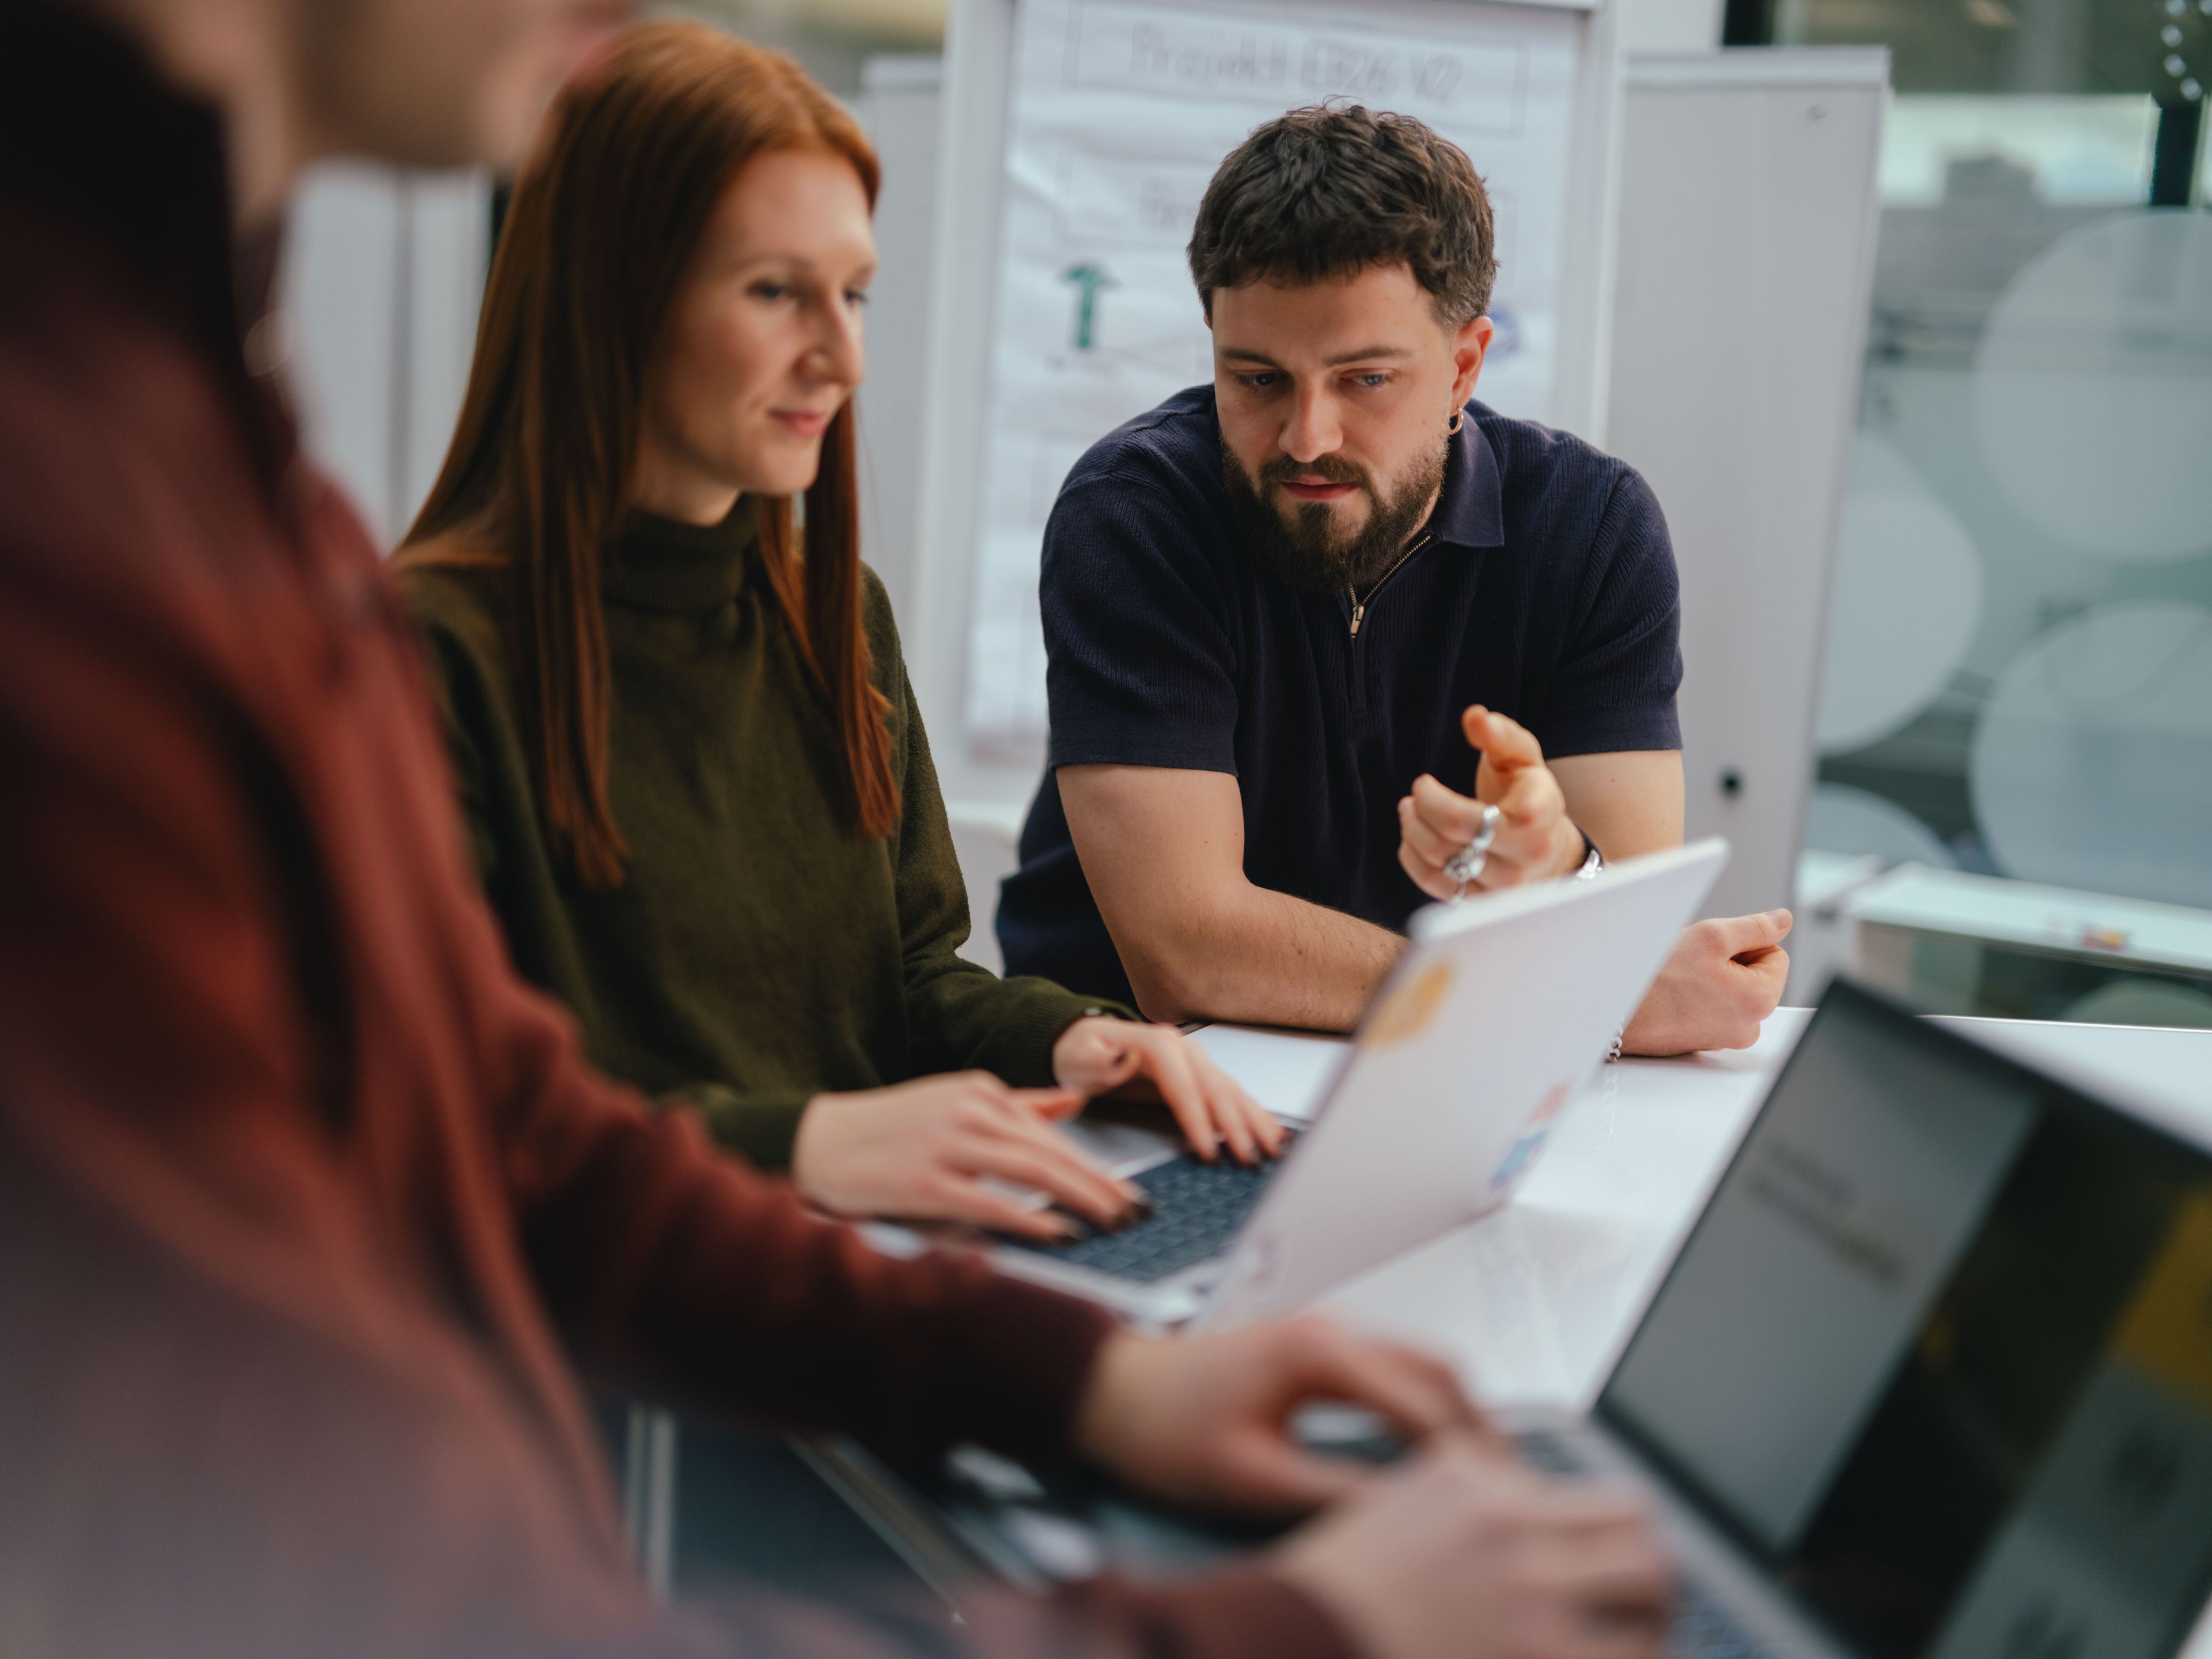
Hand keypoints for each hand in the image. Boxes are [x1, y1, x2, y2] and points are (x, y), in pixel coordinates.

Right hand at [791, 1073, 1140, 1238]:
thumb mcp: (954, 1101)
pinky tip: (1061, 1234)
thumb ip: (1017, 1105)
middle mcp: (969, 1111)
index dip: (1095, 1165)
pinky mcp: (925, 1180)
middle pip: (1050, 1152)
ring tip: (1115, 1222)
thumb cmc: (888, 1129)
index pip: (1052, 1133)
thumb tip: (1071, 1105)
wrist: (817, 1141)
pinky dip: (1030, 1219)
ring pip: (1031, 1172)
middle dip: (1101, 1184)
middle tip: (1138, 1211)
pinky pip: (990, 1201)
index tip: (1129, 1191)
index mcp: (979, 1090)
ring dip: (1081, 1199)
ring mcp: (947, 1144)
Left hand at [1052, 1017, 1285, 1164]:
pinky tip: (1272, 1132)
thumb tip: (1124, 1059)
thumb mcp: (1080, 1057)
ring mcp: (1196, 1062)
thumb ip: (1100, 1062)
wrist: (1082, 1044)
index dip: (1198, 1119)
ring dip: (1254, 1121)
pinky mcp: (1201, 1077)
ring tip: (1273, 1149)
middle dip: (1236, 1126)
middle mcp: (1184, 1050)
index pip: (1183, 1086)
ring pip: (1232, 1092)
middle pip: (1216, 1089)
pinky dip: (1254, 1114)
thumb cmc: (1080, 1055)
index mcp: (1157, 1044)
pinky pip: (1233, 1095)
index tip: (1207, 1151)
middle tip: (1250, 1158)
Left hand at [1073, 1317, 1484, 1516]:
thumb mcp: (1251, 1479)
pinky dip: (1430, 1406)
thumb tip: (1409, 1517)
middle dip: (1483, 1432)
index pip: (1426, 1405)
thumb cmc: (1165, 1433)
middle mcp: (1333, 1331)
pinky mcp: (1319, 1348)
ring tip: (1486, 1479)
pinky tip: (1437, 1453)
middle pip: (1440, 1373)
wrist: (1112, 1393)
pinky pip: (1396, 1370)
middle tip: (1516, 1493)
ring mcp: (1328, 1333)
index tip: (1504, 1503)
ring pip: (1423, 1366)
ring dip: (1459, 1415)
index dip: (1471, 1458)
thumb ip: (1334, 1493)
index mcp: (1320, 1355)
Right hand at [1275, 1436, 1673, 1658]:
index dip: (1608, 1535)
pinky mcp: (1539, 1656)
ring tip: (1638, 1644)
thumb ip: (1460, 1513)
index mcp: (1468, 1479)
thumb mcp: (1386, 1519)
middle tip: (1642, 1606)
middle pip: (1637, 1524)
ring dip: (1651, 1618)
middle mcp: (1507, 1523)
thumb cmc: (1322, 1601)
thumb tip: (1526, 1526)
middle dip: (1649, 1568)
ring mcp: (1528, 1591)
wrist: (1283, 1646)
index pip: (1576, 1485)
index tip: (1610, 1564)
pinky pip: (1631, 1655)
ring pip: (1652, 1584)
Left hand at [1398, 706, 1582, 900]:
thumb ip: (1501, 734)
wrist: (1547, 850)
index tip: (1423, 781)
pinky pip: (1436, 886)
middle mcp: (1527, 855)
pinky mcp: (1484, 903)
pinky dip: (1413, 860)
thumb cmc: (1529, 794)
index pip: (1482, 814)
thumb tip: (1475, 716)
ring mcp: (1506, 886)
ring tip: (1409, 812)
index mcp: (1540, 813)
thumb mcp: (1523, 758)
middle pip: (1454, 834)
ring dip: (1413, 832)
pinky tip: (1411, 839)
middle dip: (1422, 810)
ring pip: (1442, 861)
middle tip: (1413, 794)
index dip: (1437, 799)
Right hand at [1621, 911, 1792, 1055]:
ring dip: (1712, 977)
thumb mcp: (1712, 936)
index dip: (1744, 943)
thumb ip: (1756, 926)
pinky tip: (1676, 992)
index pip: (1776, 954)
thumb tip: (1783, 921)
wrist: (1615, 1012)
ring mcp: (1726, 1037)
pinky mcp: (1705, 1040)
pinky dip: (1698, 995)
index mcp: (1761, 1000)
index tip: (1714, 950)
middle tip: (1694, 962)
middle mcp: (1749, 1026)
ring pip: (1732, 988)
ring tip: (1682, 977)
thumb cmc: (1658, 978)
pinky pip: (1714, 1006)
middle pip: (1755, 974)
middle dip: (1728, 961)